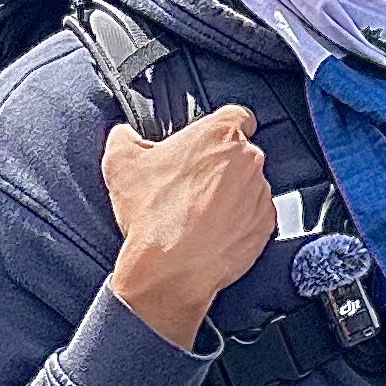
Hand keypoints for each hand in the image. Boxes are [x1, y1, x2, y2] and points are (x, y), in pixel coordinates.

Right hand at [103, 106, 275, 349]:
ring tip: (201, 214)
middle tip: (193, 185)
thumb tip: (125, 134)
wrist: (169, 269)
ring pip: (249, 186)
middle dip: (222, 165)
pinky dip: (241, 221)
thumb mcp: (120, 164)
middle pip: (241, 153)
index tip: (210, 142)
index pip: (236, 116)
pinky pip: (255, 216)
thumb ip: (124, 137)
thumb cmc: (151, 214)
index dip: (223, 127)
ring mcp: (260, 194)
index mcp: (219, 134)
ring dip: (232, 194)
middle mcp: (248, 160)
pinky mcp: (265, 226)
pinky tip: (214, 232)